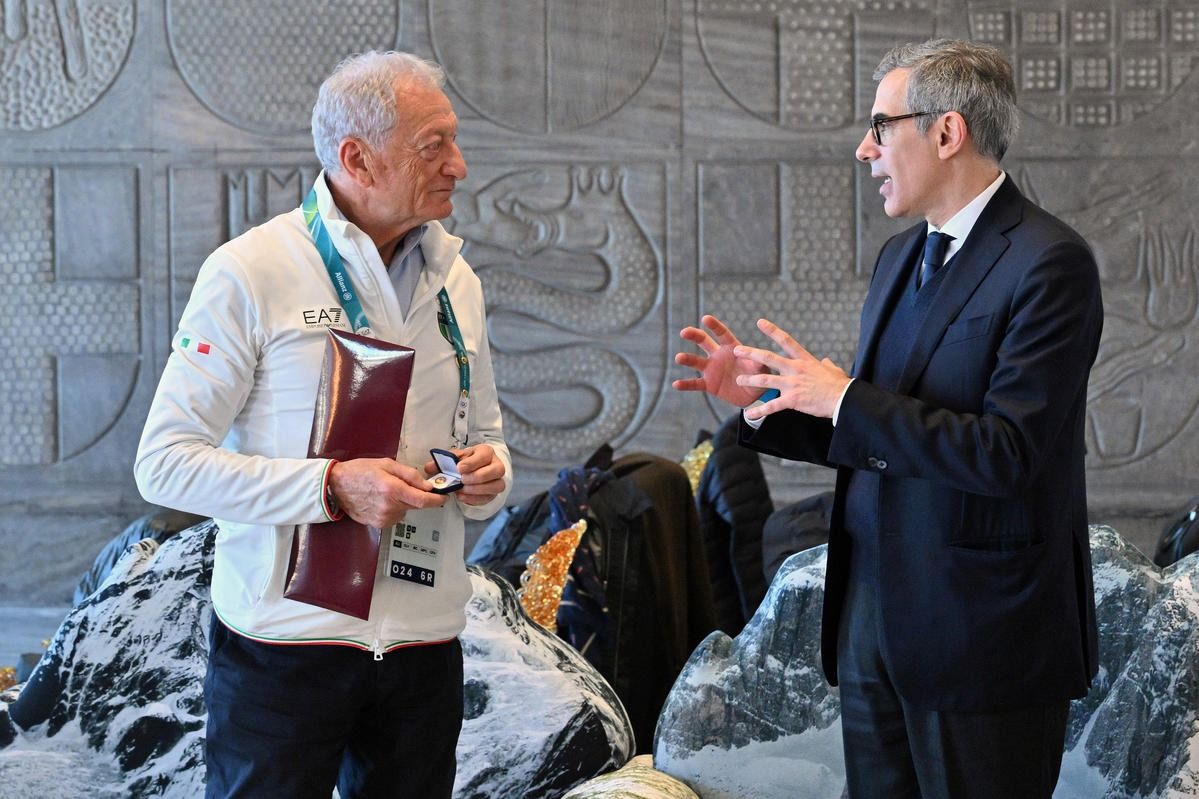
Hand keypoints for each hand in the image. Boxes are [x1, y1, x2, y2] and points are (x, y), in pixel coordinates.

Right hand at [328, 458, 445, 527]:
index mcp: (393, 489)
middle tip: (404, 485)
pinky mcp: (378, 524)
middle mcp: (389, 506)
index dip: (437, 500)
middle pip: (416, 505)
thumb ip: (409, 474)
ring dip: (403, 502)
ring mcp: (383, 517)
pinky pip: (395, 517)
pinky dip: (394, 509)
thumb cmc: (360, 471)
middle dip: (416, 496)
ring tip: (387, 491)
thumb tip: (427, 485)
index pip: (423, 500)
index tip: (444, 497)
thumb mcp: (386, 464)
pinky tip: (381, 500)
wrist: (336, 486)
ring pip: (405, 511)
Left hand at [424, 444, 506, 506]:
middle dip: (478, 477)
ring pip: (497, 486)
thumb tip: (429, 467)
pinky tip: (463, 497)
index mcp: (486, 452)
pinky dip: (475, 499)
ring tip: (462, 490)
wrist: (475, 470)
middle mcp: (497, 465)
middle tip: (462, 480)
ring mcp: (498, 480)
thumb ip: (443, 461)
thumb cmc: (465, 462)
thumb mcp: (455, 458)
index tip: (459, 468)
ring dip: (478, 490)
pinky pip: (490, 498)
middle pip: (497, 470)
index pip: (485, 455)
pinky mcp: (494, 493)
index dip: (473, 463)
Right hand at [672, 314, 769, 406]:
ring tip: (679, 358)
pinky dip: (686, 384)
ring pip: (696, 362)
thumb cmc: (759, 376)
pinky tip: (676, 384)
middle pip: (704, 342)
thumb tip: (758, 359)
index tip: (705, 318)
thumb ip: (758, 364)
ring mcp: (712, 369)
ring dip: (687, 359)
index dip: (714, 326)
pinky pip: (695, 383)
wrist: (753, 394)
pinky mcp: (709, 384)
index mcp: (731, 348)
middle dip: (694, 336)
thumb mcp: (762, 370)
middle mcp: (718, 356)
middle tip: (684, 332)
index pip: (722, 334)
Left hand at [733, 318, 850, 419]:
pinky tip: (749, 414)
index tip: (760, 323)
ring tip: (739, 380)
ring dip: (750, 380)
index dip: (772, 331)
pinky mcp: (792, 400)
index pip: (786, 341)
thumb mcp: (833, 370)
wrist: (844, 399)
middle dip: (751, 353)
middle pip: (769, 357)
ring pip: (765, 379)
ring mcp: (792, 384)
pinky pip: (772, 405)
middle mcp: (795, 369)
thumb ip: (826, 364)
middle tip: (737, 350)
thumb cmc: (840, 385)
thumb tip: (826, 361)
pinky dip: (760, 410)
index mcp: (804, 360)